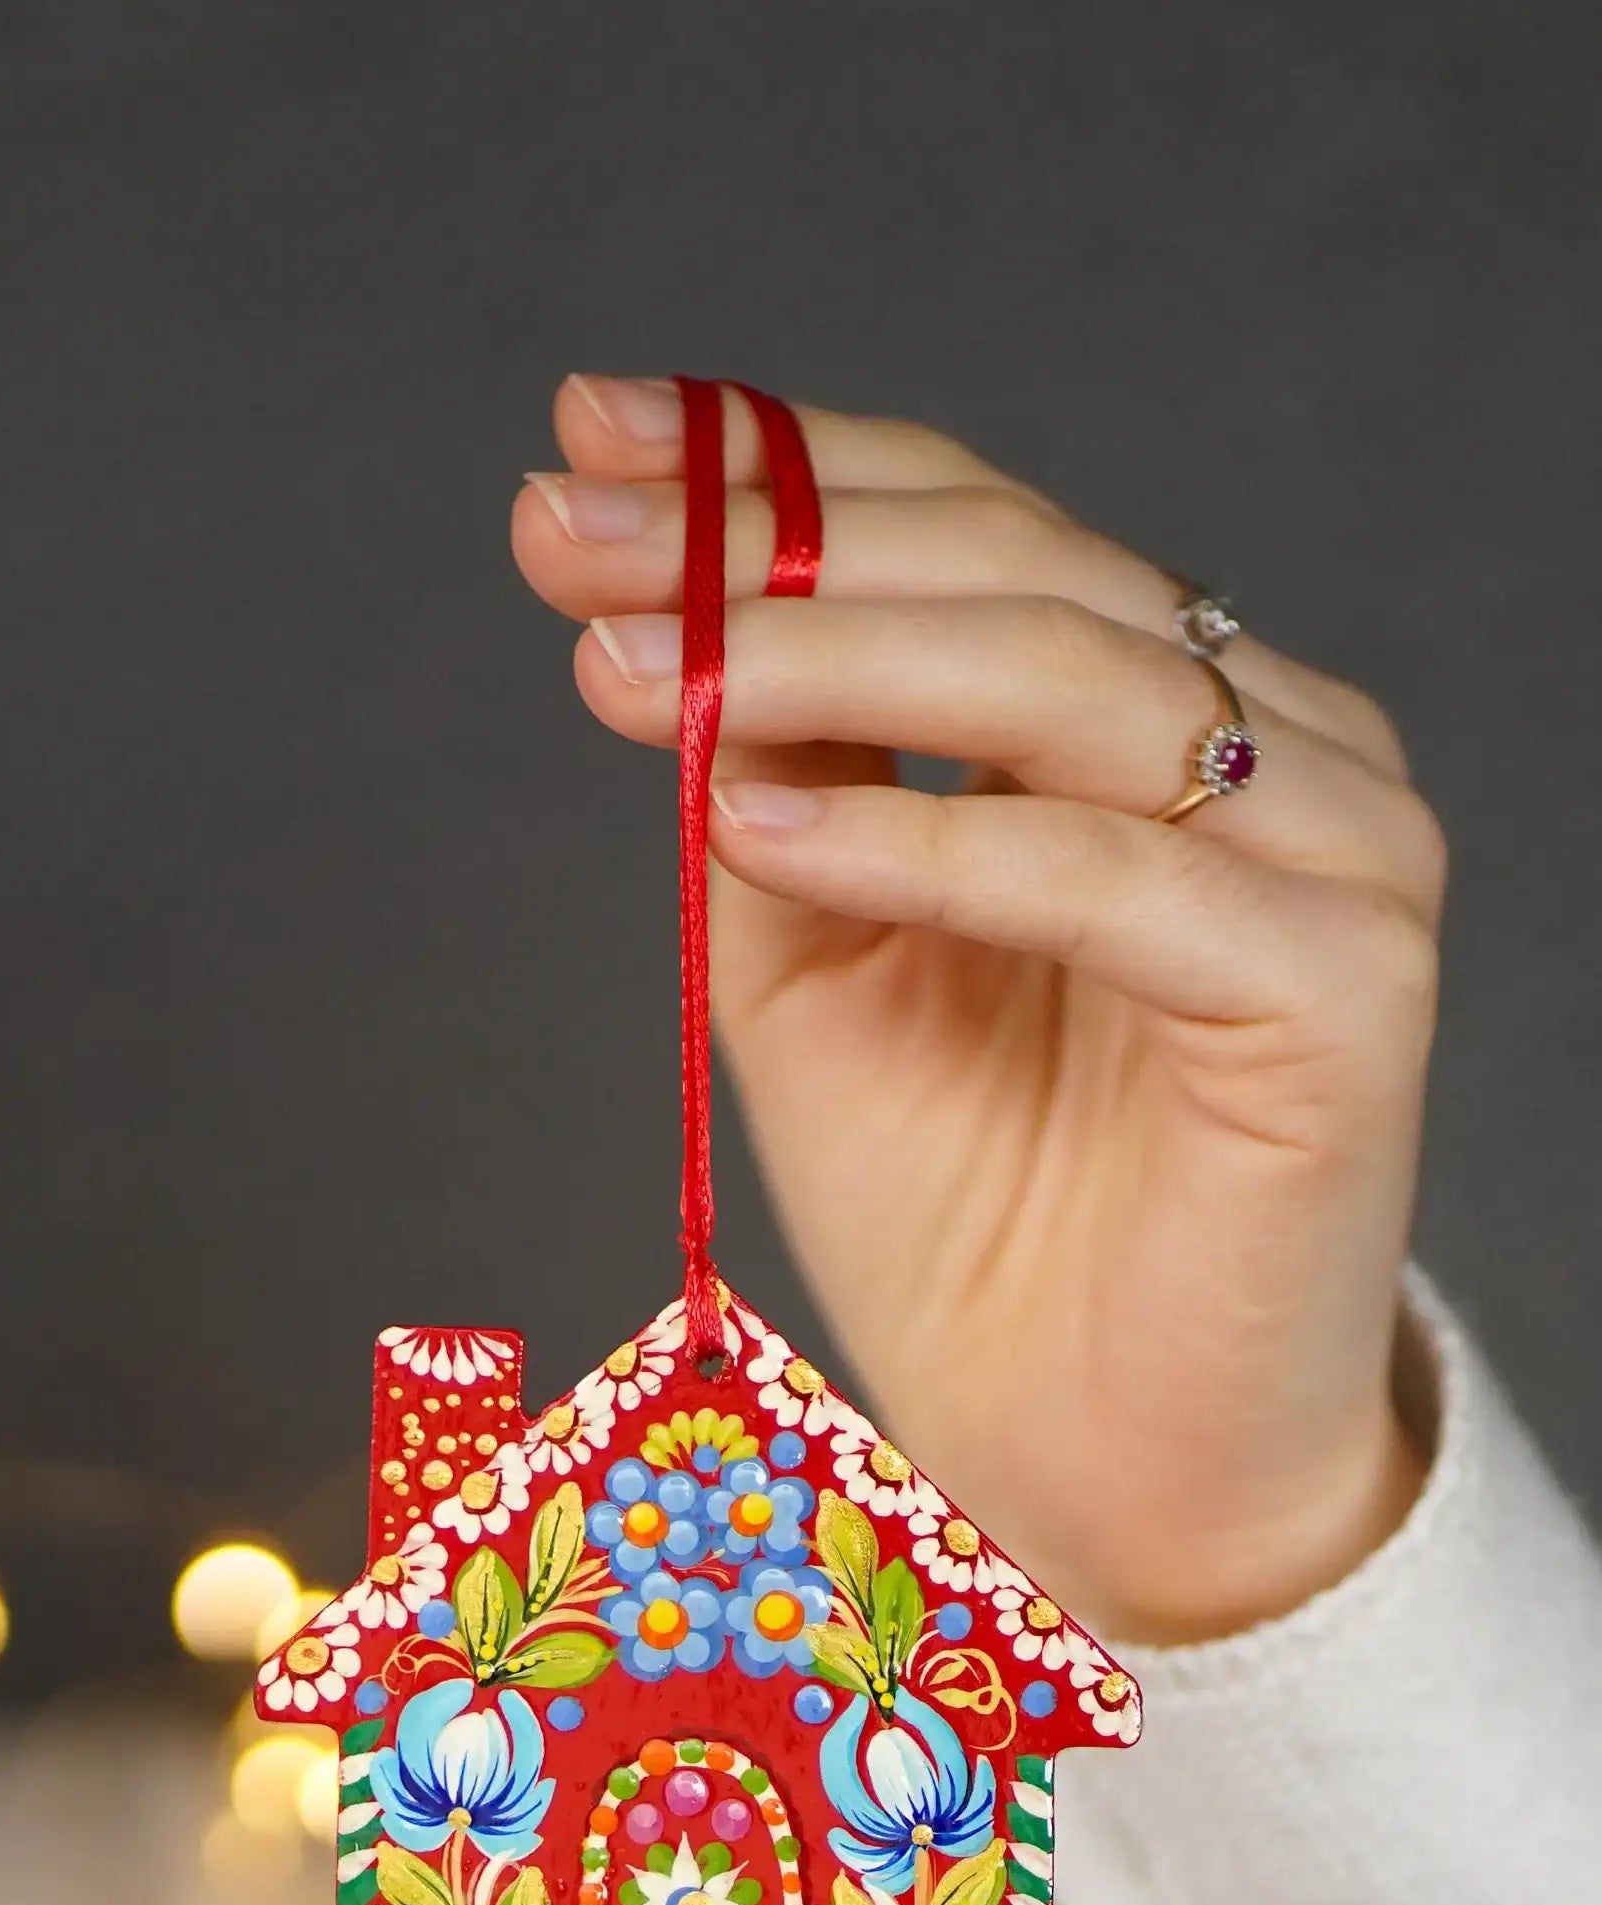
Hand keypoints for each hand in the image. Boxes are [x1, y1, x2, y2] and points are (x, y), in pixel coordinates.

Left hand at [510, 375, 1439, 1643]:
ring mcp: (1326, 857)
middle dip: (766, 543)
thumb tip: (656, 644)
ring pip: (1072, 686)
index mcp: (1147, 725)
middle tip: (563, 527)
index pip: (966, 536)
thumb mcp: (817, 984)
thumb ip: (769, 813)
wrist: (1095, 1468)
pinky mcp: (1342, 993)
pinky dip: (927, 839)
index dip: (776, 472)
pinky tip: (755, 818)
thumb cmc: (972, 1224)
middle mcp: (1265, 752)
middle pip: (1014, 572)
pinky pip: (1111, 877)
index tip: (585, 436)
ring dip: (826, 662)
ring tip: (633, 664)